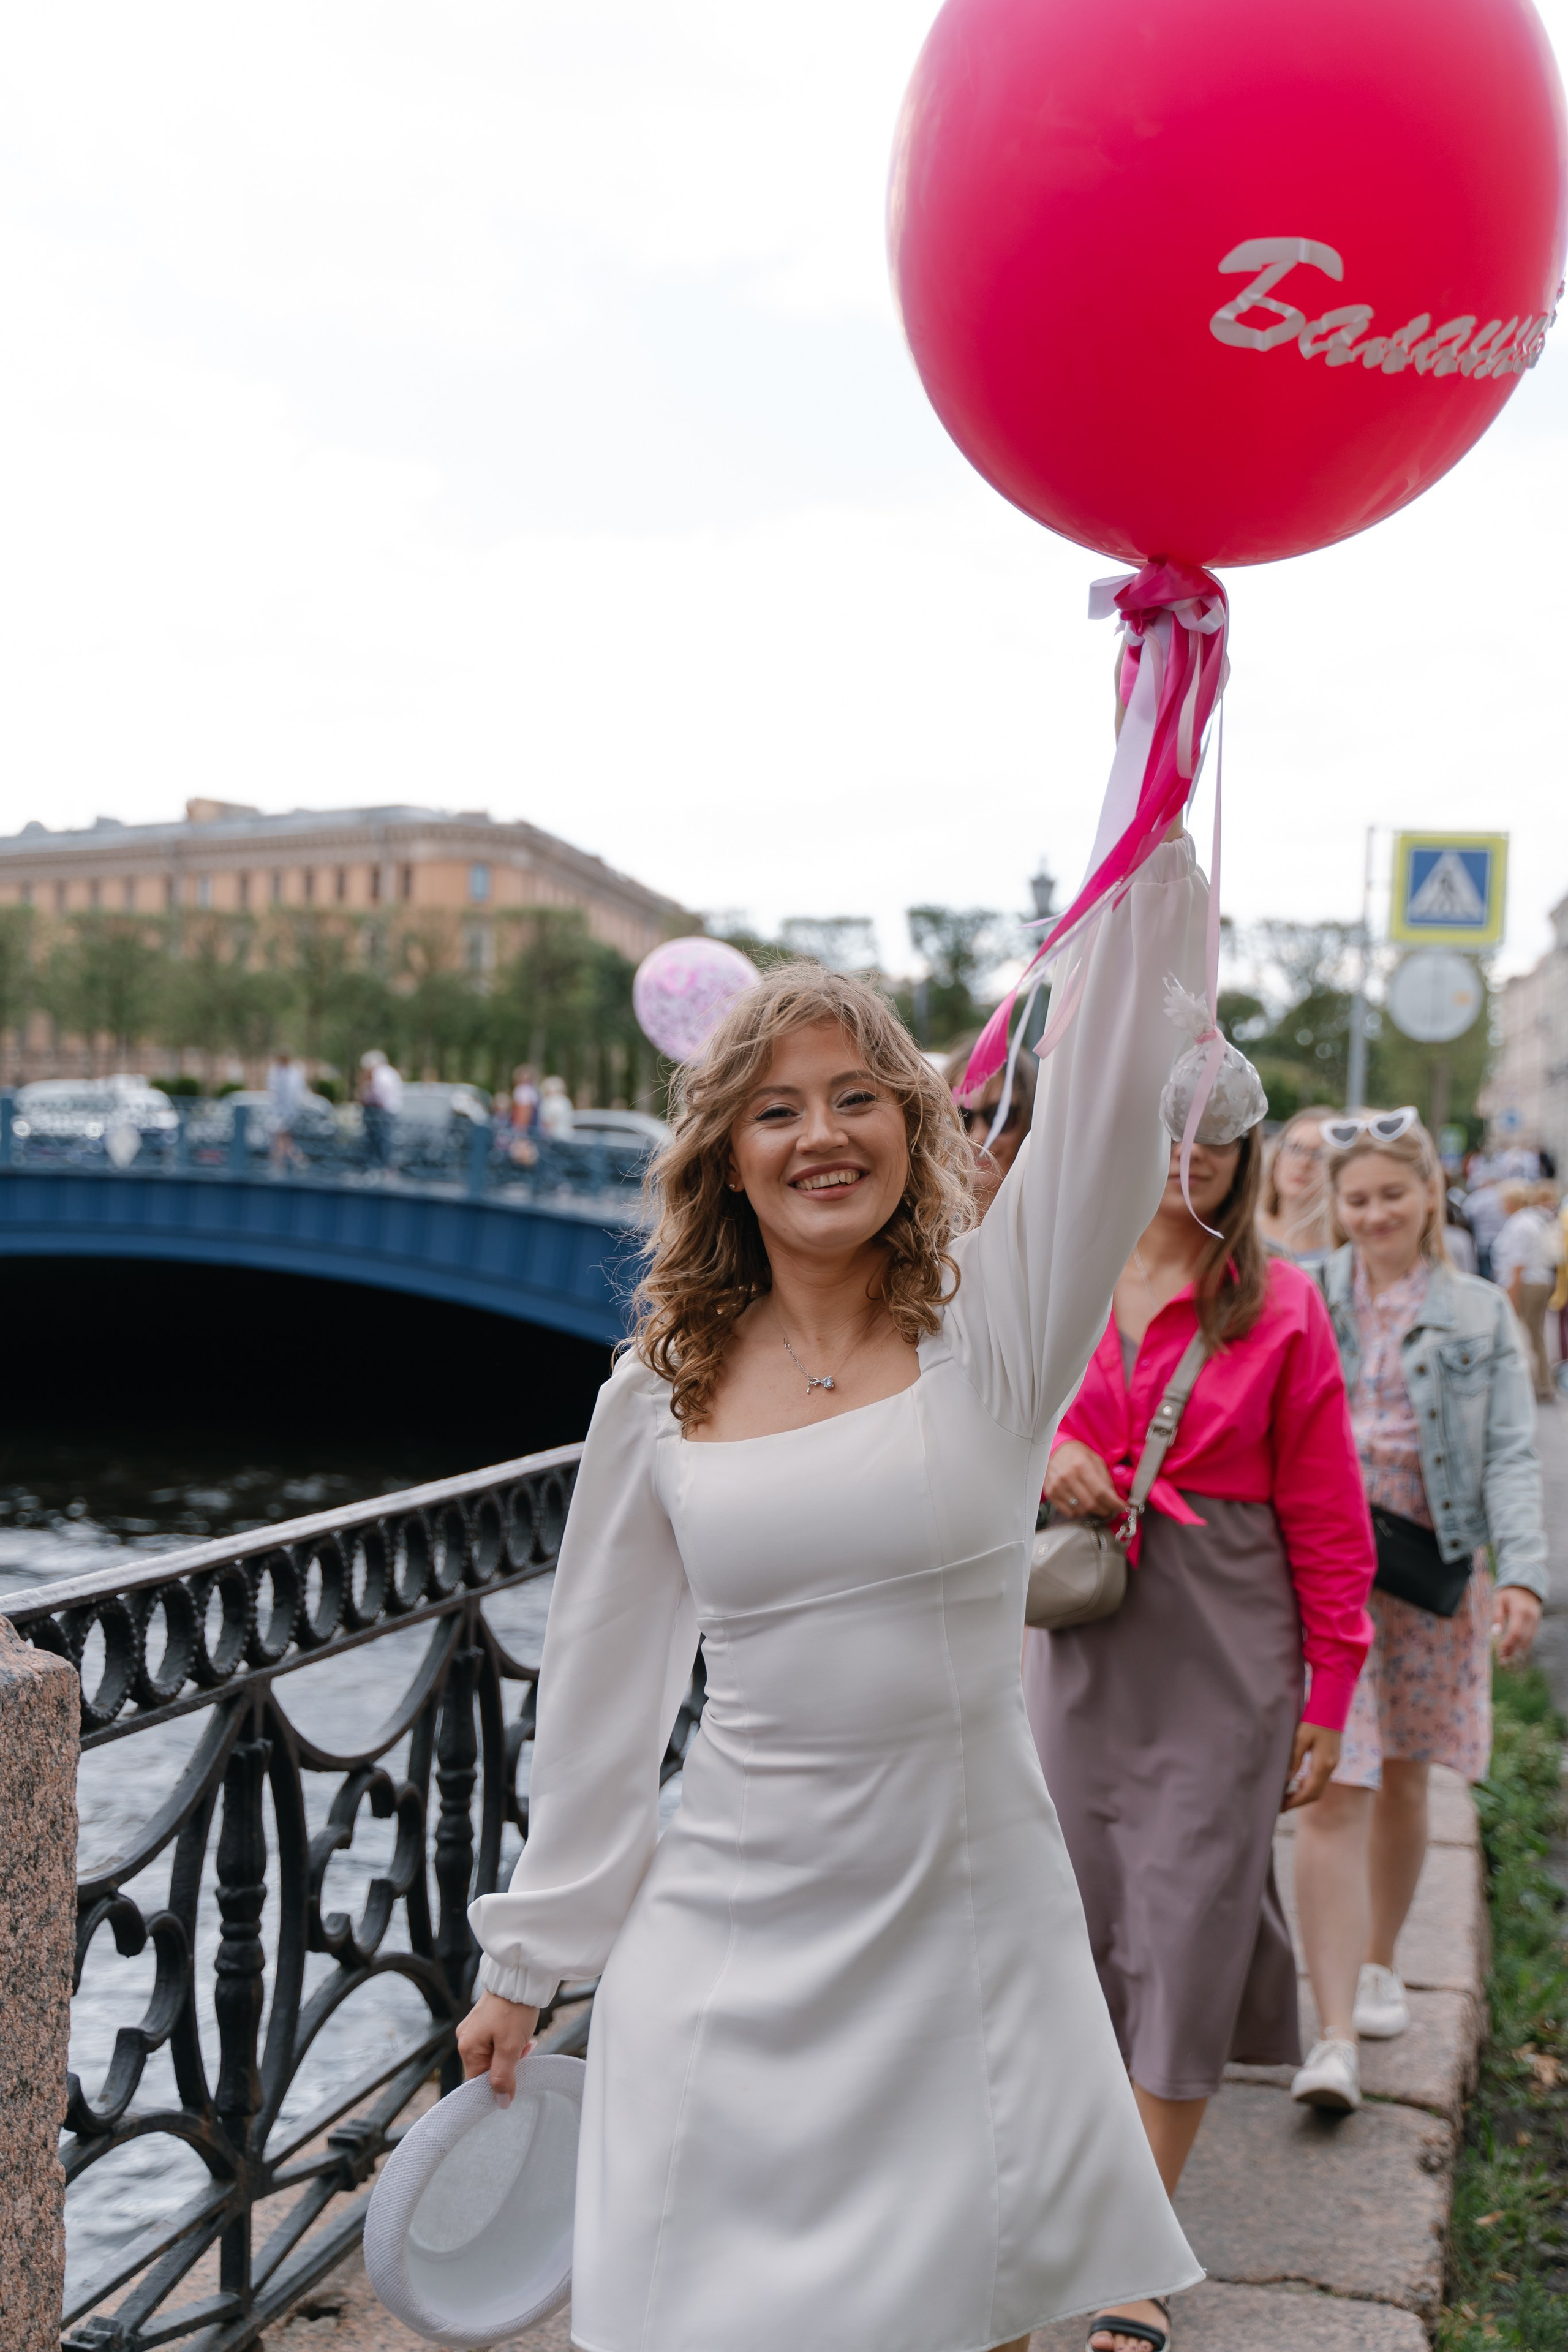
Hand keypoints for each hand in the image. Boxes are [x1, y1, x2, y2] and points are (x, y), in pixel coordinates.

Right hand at [456, 1989, 538, 2106]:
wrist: (519, 1976)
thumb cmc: (514, 2010)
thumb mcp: (511, 2048)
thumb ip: (503, 2077)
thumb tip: (500, 2103)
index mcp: (467, 2047)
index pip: (476, 2082)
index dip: (496, 2087)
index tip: (513, 2083)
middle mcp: (465, 2038)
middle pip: (485, 2068)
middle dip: (507, 2067)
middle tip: (524, 2054)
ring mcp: (474, 2028)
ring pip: (493, 2055)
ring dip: (511, 2054)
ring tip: (526, 2042)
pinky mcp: (483, 2020)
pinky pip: (495, 2041)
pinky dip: (509, 2043)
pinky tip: (522, 2035)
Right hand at [1044, 1441, 1123, 1520]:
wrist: (1055, 1451)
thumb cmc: (1078, 1455)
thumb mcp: (1096, 1461)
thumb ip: (1105, 1479)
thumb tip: (1114, 1499)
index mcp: (1082, 1465)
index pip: (1101, 1492)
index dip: (1114, 1503)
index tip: (1122, 1507)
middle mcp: (1068, 1477)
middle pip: (1091, 1504)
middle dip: (1106, 1510)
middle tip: (1111, 1508)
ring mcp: (1058, 1486)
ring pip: (1081, 1510)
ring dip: (1093, 1511)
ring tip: (1096, 1504)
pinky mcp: (1051, 1494)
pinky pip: (1069, 1512)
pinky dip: (1079, 1512)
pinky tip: (1082, 1504)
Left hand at [1281, 1720, 1340, 1811]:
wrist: (1332, 1707)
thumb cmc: (1314, 1719)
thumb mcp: (1300, 1737)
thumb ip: (1294, 1759)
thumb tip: (1286, 1780)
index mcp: (1324, 1763)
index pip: (1310, 1791)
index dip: (1296, 1802)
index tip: (1281, 1807)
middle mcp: (1331, 1767)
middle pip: (1316, 1793)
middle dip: (1299, 1802)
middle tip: (1281, 1806)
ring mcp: (1333, 1765)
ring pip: (1319, 1788)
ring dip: (1304, 1795)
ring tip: (1286, 1797)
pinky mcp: (1332, 1760)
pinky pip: (1320, 1780)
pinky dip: (1308, 1786)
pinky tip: (1297, 1784)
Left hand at [1492, 1585, 1541, 1665]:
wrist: (1525, 1585)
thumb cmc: (1508, 1592)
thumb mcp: (1499, 1600)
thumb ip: (1497, 1615)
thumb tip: (1495, 1633)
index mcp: (1520, 1611)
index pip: (1515, 1632)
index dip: (1508, 1644)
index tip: (1499, 1651)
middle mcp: (1531, 1617)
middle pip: (1522, 1639)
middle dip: (1512, 1650)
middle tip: (1501, 1660)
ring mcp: (1536, 1621)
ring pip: (1529, 1640)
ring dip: (1518, 1651)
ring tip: (1506, 1659)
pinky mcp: (1536, 1623)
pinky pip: (1531, 1637)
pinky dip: (1523, 1646)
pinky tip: (1514, 1651)